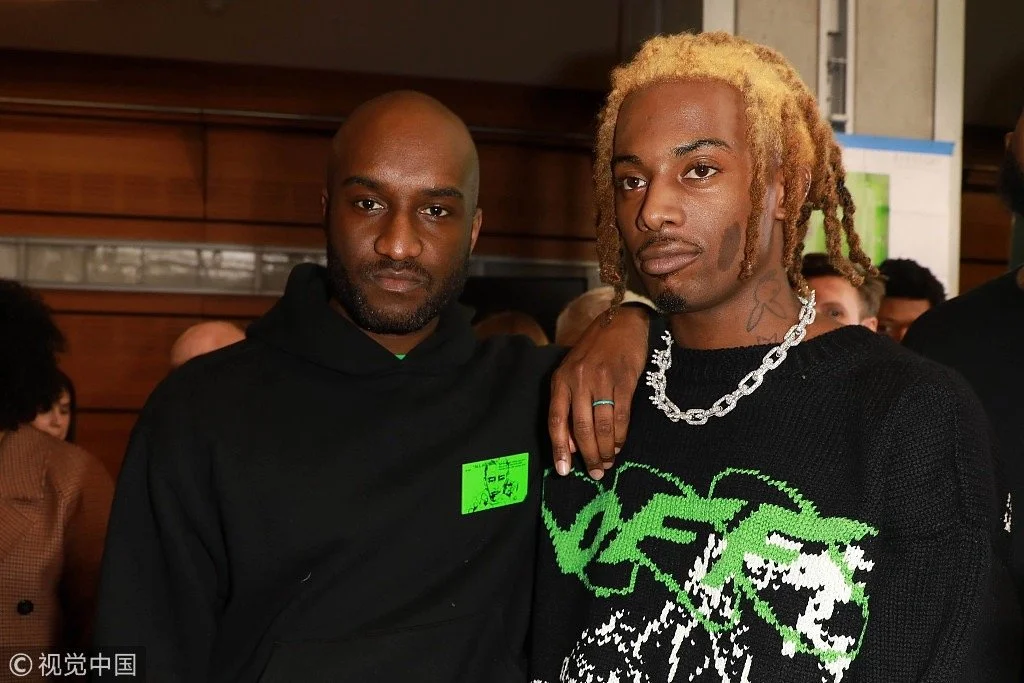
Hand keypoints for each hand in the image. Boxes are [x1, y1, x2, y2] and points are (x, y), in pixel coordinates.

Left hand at [549, 304, 648, 478]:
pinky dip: (620, 436)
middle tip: (595, 473)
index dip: (559, 448)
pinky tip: (619, 446)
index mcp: (561, 380)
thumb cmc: (594, 351)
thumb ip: (568, 405)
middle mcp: (578, 380)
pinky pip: (621, 416)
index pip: (556, 420)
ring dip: (605, 450)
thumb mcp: (573, 373)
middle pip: (580, 428)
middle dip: (588, 455)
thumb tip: (568, 445)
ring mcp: (601, 380)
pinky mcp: (624, 380)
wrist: (621, 323)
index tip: (563, 471)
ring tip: (607, 463)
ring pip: (601, 425)